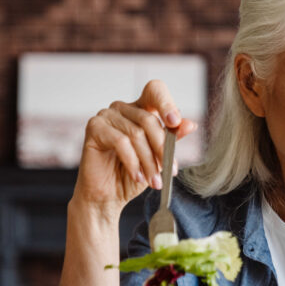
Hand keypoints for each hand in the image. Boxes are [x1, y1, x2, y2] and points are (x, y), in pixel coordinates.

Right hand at [72, 79, 196, 216]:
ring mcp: (107, 115)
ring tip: (154, 180)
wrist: (110, 195)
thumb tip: (190, 124)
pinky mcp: (94, 127)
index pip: (155, 90)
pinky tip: (137, 176)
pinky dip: (133, 162)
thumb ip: (172, 138)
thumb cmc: (135, 174)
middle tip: (170, 170)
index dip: (166, 103)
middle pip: (149, 119)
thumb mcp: (159, 157)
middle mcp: (124, 108)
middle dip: (162, 149)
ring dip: (149, 161)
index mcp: (141, 108)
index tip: (175, 123)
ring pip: (136, 134)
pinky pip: (120, 142)